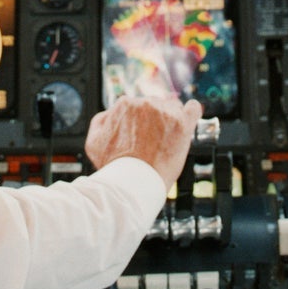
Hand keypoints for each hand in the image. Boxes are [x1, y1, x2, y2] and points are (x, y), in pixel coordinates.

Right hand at [85, 95, 203, 188]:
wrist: (133, 184)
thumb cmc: (114, 166)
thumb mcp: (94, 142)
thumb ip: (101, 121)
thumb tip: (110, 113)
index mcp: (125, 104)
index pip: (136, 106)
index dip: (138, 122)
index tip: (139, 135)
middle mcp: (145, 104)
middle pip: (155, 105)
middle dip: (154, 119)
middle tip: (152, 141)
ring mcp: (165, 113)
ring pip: (172, 108)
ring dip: (171, 119)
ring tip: (167, 139)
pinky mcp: (183, 124)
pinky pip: (193, 109)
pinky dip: (192, 112)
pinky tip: (190, 115)